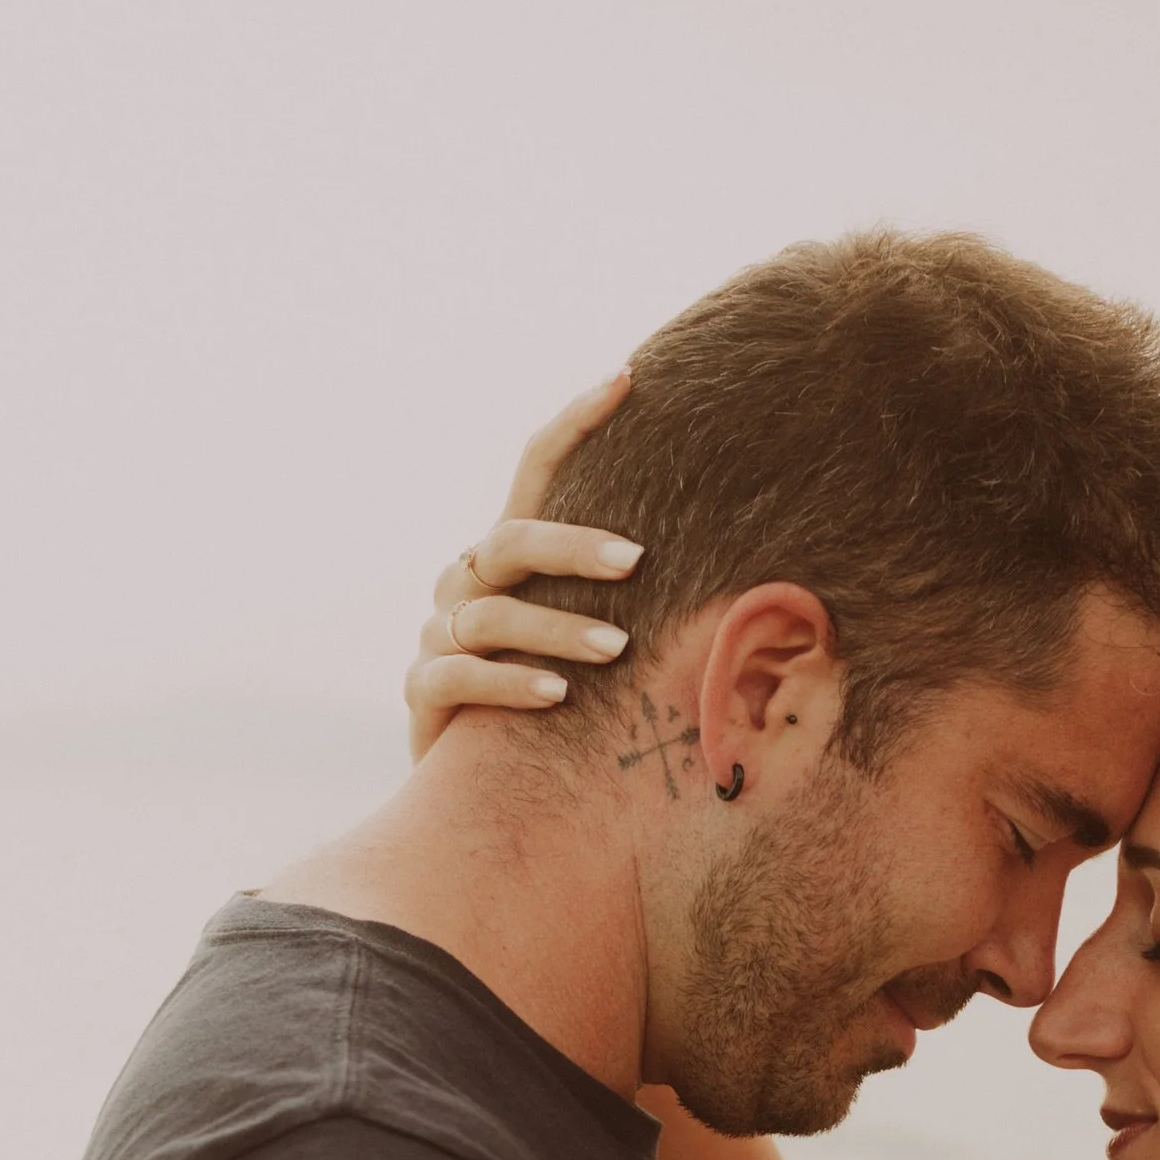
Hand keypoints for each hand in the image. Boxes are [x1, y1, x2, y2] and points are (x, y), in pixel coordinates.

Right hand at [407, 377, 643, 760]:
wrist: (480, 780)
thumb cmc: (557, 701)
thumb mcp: (589, 635)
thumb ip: (629, 594)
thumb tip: (736, 557)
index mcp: (508, 556)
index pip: (536, 470)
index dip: (576, 423)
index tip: (627, 379)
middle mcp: (466, 583)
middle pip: (510, 543)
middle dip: (573, 547)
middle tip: (636, 561)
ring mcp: (439, 635)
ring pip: (492, 617)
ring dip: (558, 630)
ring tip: (616, 650)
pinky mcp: (424, 693)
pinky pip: (459, 678)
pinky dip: (510, 684)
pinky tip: (557, 696)